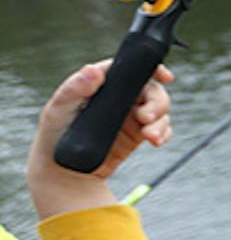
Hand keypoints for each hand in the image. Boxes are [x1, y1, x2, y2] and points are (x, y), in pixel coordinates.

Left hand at [28, 62, 173, 218]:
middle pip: (151, 89)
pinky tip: (157, 141)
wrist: (66, 171)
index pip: (128, 69)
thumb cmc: (55, 135)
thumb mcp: (58, 110)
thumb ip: (74, 89)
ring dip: (161, 122)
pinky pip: (161, 129)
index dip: (150, 69)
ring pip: (159, 109)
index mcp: (101, 84)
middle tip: (146, 118)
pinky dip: (164, 133)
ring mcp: (131, 114)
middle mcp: (119, 96)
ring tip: (152, 137)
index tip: (165, 77)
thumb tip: (93, 70)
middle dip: (157, 103)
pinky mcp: (139, 134)